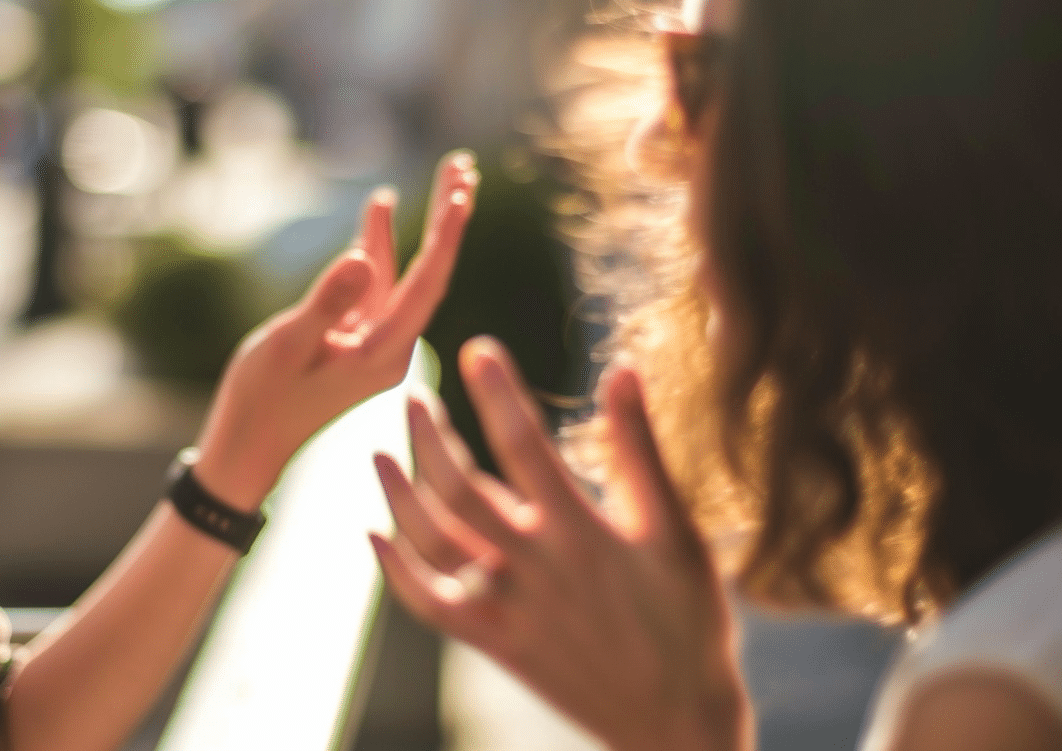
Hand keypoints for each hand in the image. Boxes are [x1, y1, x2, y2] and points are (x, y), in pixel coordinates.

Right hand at [190, 150, 478, 508]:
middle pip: (430, 273)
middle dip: (448, 219)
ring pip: (403, 274)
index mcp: (386, 354)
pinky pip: (374, 285)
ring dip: (417, 226)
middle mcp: (392, 348)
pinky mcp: (354, 339)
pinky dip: (376, 246)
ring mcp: (374, 343)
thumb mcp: (289, 344)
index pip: (426, 285)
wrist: (245, 447)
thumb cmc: (262, 399)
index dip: (444, 236)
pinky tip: (381, 208)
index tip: (461, 192)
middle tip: (464, 165)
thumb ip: (327, 301)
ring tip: (446, 174)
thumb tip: (362, 257)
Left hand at [370, 336, 751, 750]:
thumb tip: (621, 371)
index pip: (524, 445)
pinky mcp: (494, 643)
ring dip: (400, 494)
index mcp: (579, 531)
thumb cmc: (689, 620)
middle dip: (429, 434)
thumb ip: (640, 450)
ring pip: (433, 541)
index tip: (476, 349)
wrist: (676, 722)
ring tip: (380, 451)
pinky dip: (396, 572)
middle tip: (412, 393)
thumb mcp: (676, 531)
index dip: (497, 392)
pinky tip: (374, 535)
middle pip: (459, 488)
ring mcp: (507, 608)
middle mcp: (532, 566)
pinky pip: (430, 605)